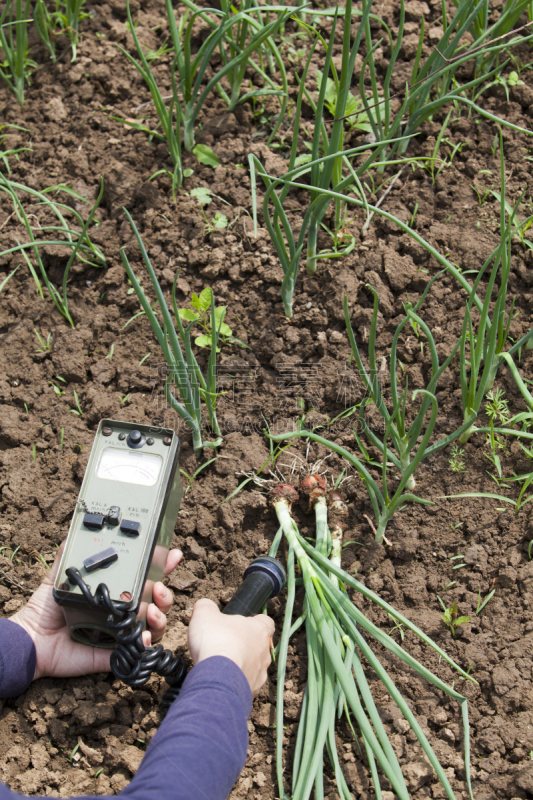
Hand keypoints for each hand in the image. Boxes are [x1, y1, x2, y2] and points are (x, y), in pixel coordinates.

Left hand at [10, 541, 181, 680]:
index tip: (172, 554)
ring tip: (152, 610)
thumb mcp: (58, 578)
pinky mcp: (118, 652)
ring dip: (161, 615)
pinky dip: (148, 642)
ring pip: (155, 623)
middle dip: (167, 593)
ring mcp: (122, 632)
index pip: (145, 577)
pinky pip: (141, 649)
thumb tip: (73, 533)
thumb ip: (67, 556)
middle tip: (160, 587)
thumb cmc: (44, 610)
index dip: (162, 566)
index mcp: (114, 591)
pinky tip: (145, 634)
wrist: (32, 641)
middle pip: (158, 601)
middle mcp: (122, 610)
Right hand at [188, 598, 274, 696]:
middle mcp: (264, 652)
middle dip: (244, 646)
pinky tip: (220, 680)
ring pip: (253, 667)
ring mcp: (260, 674)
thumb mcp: (204, 614)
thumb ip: (206, 606)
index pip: (266, 622)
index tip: (242, 624)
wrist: (217, 678)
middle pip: (259, 646)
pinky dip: (234, 683)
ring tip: (221, 666)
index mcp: (259, 630)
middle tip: (225, 646)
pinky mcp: (252, 692)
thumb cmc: (215, 642)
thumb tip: (205, 606)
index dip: (254, 622)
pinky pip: (245, 686)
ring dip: (240, 666)